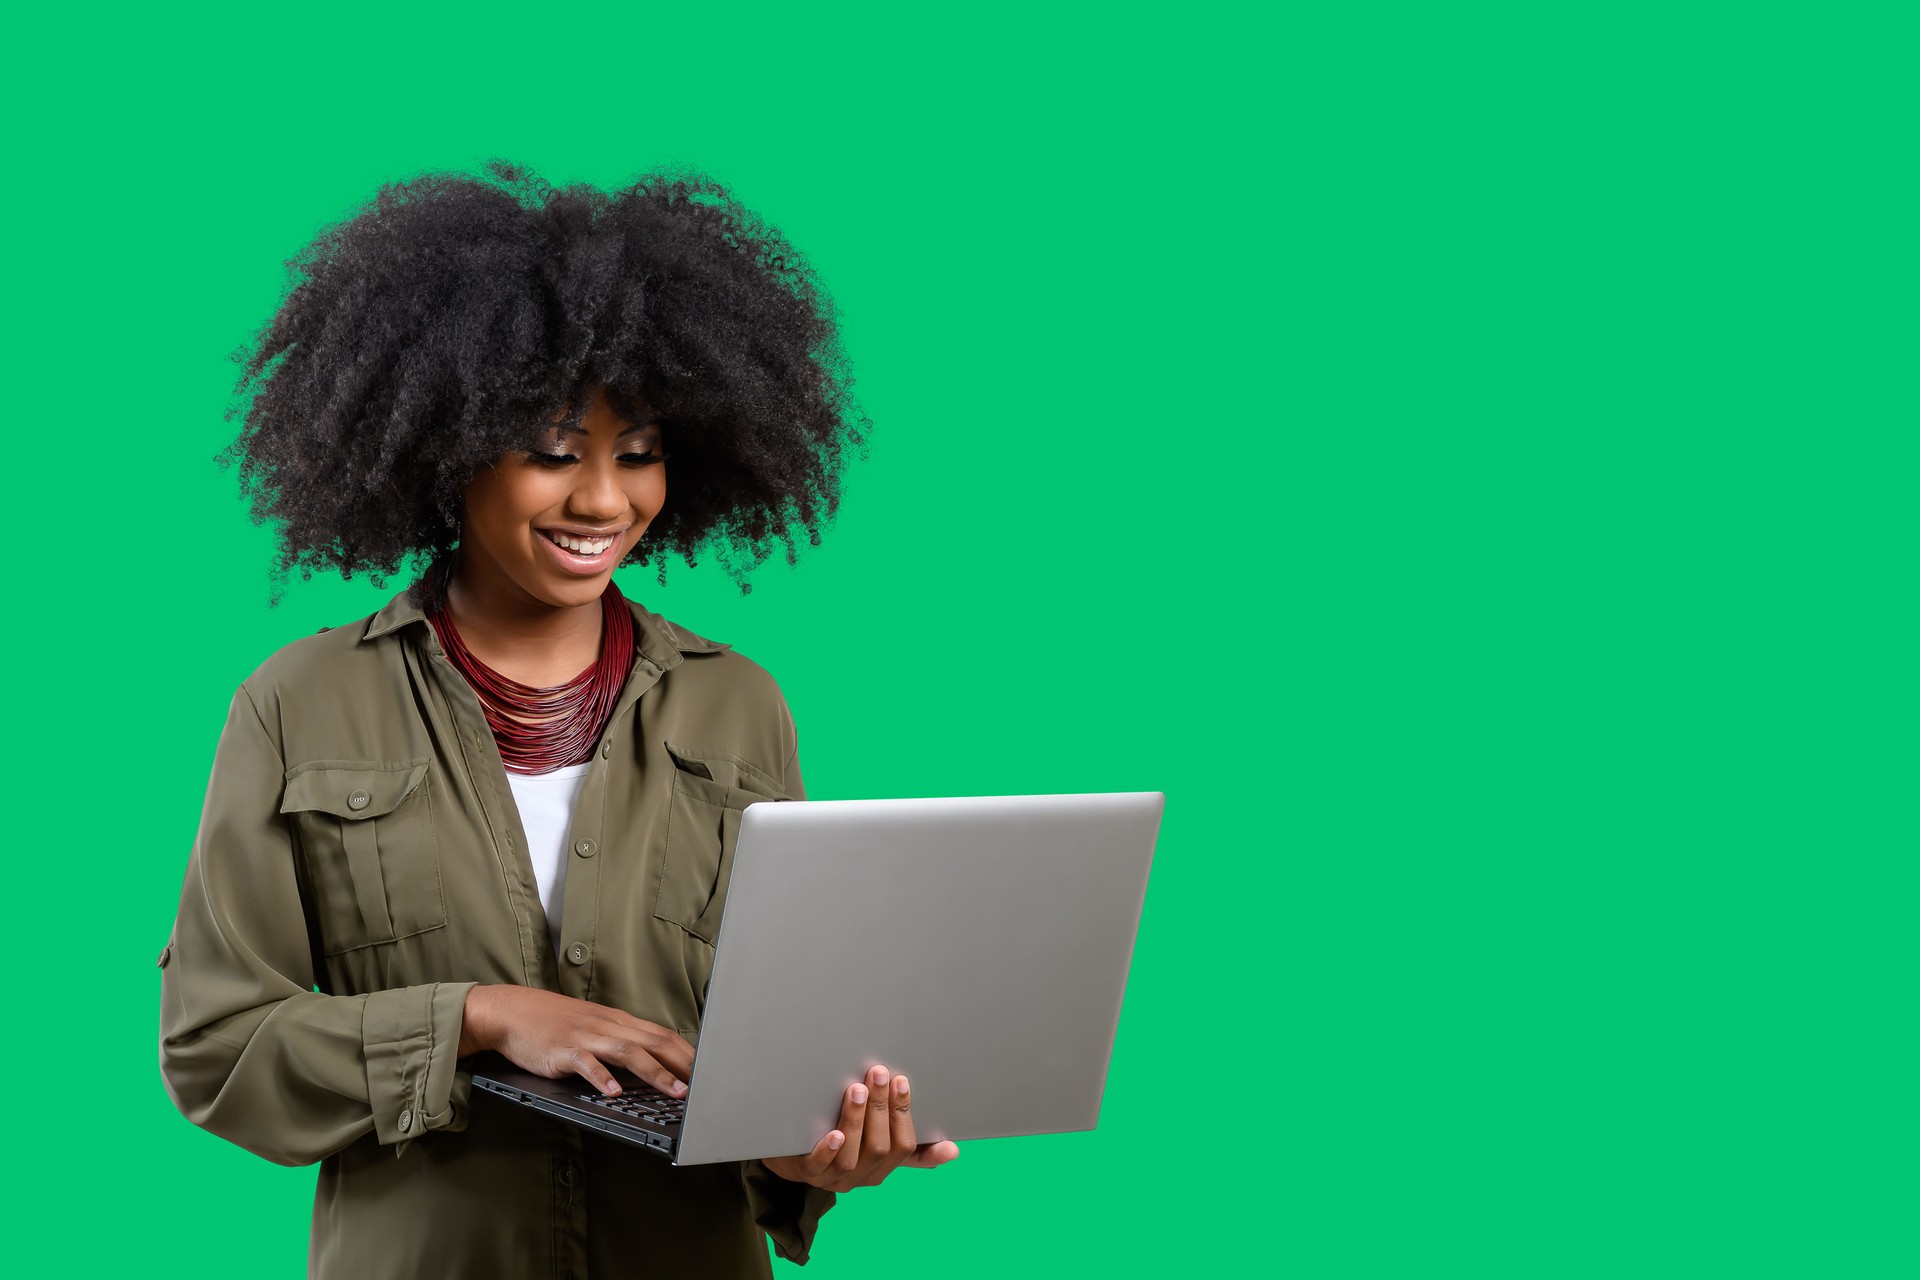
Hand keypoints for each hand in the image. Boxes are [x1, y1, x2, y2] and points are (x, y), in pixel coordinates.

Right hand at [458, 984, 692, 1099]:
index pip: (663, 1036)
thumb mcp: (595, 1027)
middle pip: (655, 1042)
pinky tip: (613, 1092)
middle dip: (683, 1065)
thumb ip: (622, 1043)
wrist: (513, 1010)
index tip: (709, 1073)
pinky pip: (586, 1064)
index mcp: (619, 1022)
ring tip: (674, 1092)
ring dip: (655, 1073)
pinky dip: (602, 1077)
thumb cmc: (555, 1022)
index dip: (689, 1055)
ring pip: (629, 1052)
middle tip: (705, 1087)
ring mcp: (586, 1037)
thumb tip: (653, 1063)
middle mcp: (608, 1026)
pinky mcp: (563, 1050)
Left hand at [759, 1063, 959, 1190]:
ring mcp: (833, 1177)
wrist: (790, 1156)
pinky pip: (820, 1166)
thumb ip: (910, 1146)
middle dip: (881, 1108)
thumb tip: (953, 1150)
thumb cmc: (841, 1143)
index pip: (904, 1146)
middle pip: (880, 1147)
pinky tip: (835, 1133)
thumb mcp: (876, 1144)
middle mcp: (861, 1176)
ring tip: (857, 1089)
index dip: (903, 1114)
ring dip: (856, 1121)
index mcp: (882, 1168)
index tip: (902, 1083)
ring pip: (852, 1155)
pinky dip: (829, 1150)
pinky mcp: (806, 1173)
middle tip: (879, 1072)